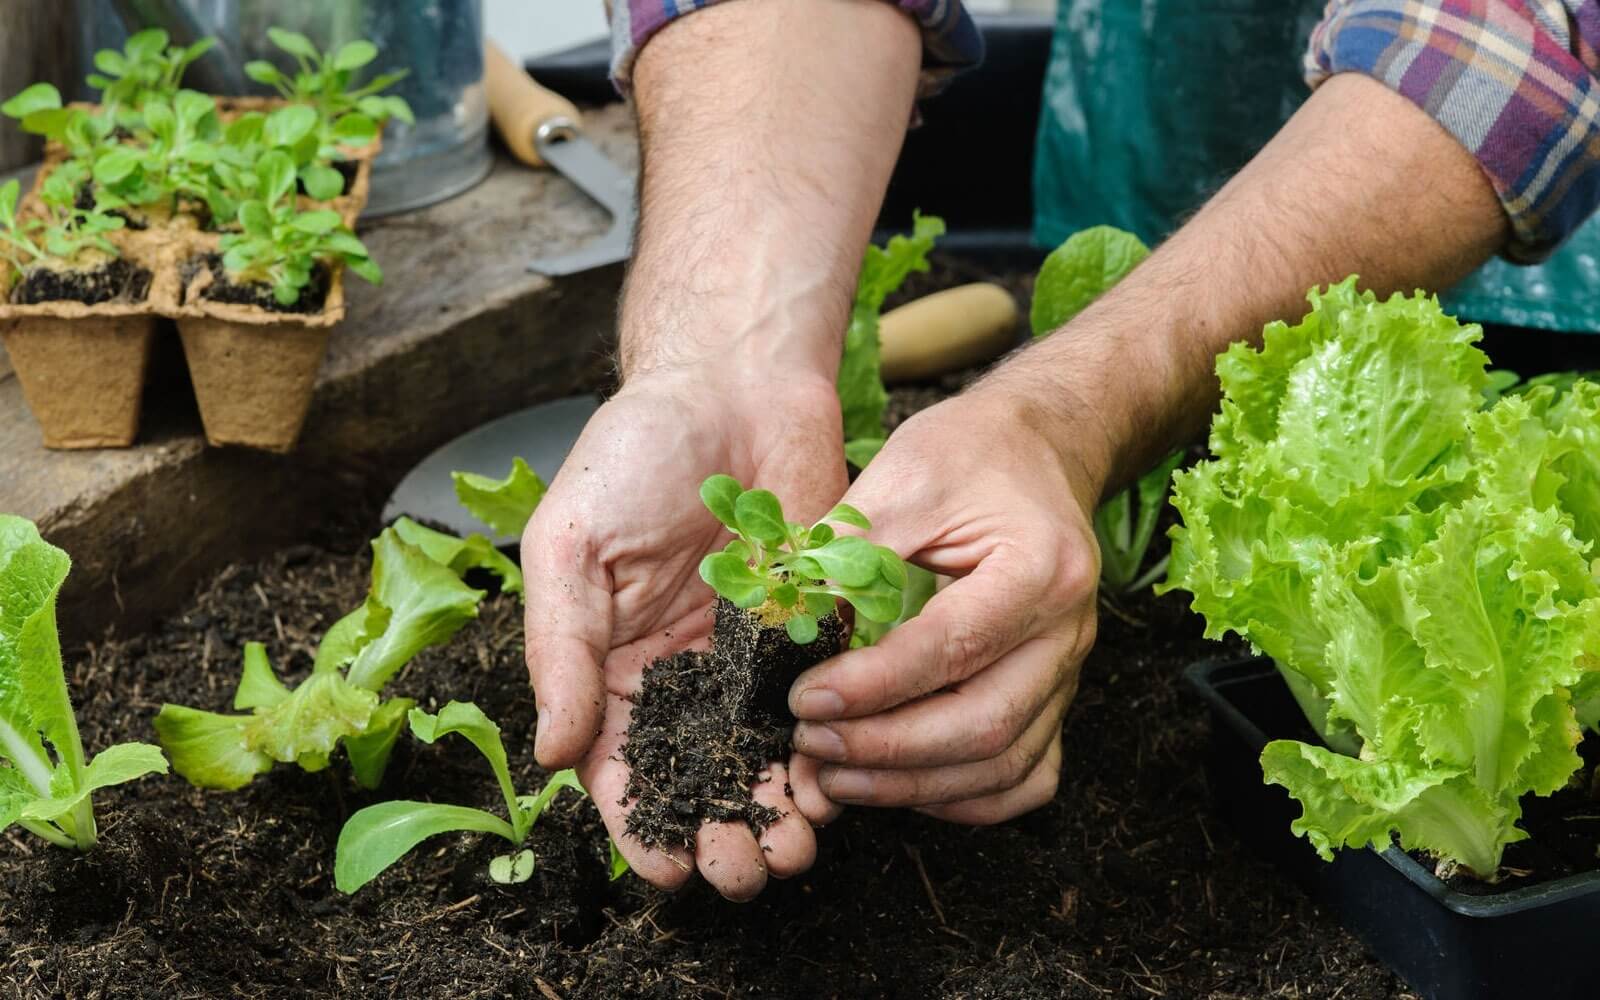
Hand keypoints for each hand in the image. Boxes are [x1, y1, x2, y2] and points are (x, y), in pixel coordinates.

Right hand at [522, 369, 845, 898]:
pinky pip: (820, 707)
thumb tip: (554, 754)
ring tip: (793, 852)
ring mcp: (750, 658)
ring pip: (763, 759)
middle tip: (742, 872)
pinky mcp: (812, 631)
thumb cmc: (635, 451)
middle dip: (717, 835)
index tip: (665, 869)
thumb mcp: (571, 547)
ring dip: (775, 813)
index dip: (638, 826)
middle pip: (697, 779)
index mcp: (611, 663)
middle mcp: (682, 674)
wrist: (735, 380)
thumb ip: (562, 651)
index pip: (619, 768)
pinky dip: (826, 752)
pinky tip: (836, 787)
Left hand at [789, 386, 1100, 822]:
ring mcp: (1069, 670)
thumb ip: (847, 552)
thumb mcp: (904, 477)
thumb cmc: (970, 454)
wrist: (1038, 449)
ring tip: (835, 778)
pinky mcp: (1057, 695)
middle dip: (887, 751)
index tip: (803, 699)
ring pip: (1004, 764)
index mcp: (1038, 567)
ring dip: (913, 785)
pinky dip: (966, 798)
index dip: (872, 685)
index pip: (951, 647)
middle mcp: (1067, 630)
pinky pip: (1027, 775)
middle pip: (984, 725)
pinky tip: (901, 788)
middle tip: (810, 745)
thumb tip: (782, 627)